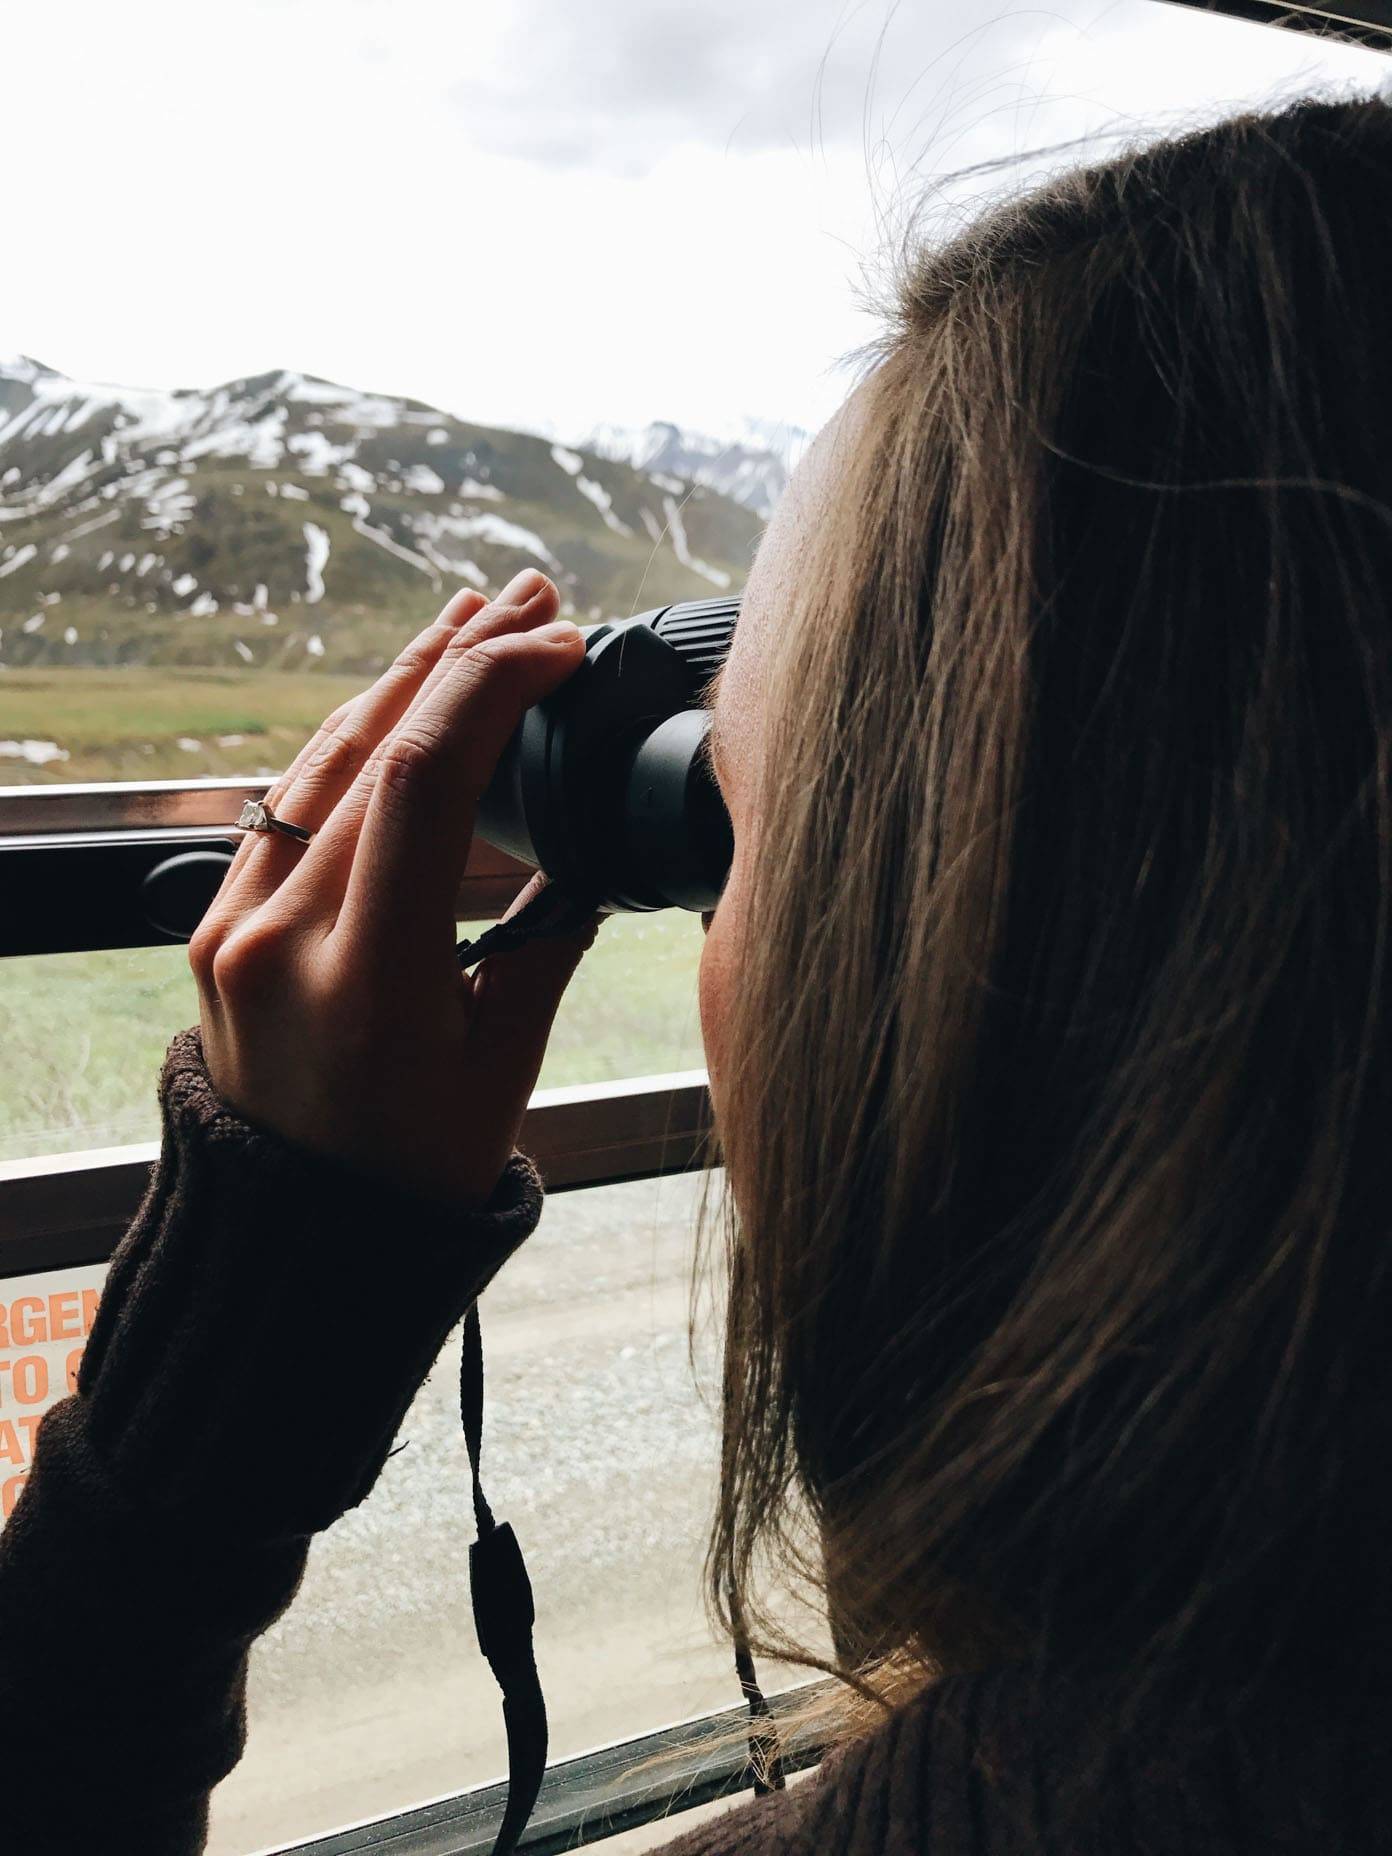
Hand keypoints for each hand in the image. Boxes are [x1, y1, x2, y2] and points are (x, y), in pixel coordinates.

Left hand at [188, 569, 593, 1207]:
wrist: (296, 1239)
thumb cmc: (415, 1170)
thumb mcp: (505, 1063)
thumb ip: (546, 939)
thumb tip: (588, 846)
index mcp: (372, 981)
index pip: (425, 781)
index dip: (494, 688)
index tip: (558, 646)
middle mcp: (283, 941)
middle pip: (371, 749)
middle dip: (458, 658)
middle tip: (528, 596)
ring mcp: (232, 930)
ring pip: (319, 762)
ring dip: (399, 682)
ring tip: (468, 620)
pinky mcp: (213, 927)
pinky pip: (284, 807)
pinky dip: (346, 744)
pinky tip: (393, 700)